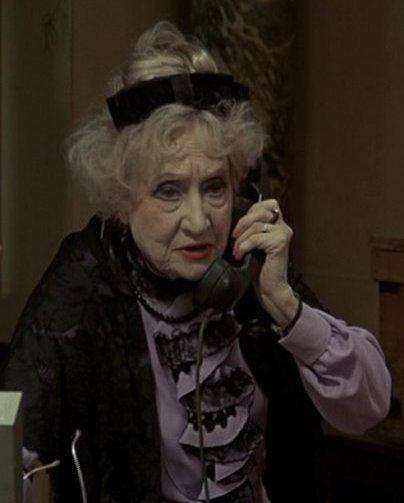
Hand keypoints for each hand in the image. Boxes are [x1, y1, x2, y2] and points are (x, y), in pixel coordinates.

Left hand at [232, 199, 298, 327]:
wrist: (270, 289)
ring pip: (255, 226)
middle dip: (242, 224)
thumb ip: (251, 229)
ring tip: (237, 252)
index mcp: (278, 225)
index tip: (240, 228)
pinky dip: (244, 246)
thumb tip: (237, 220)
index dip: (250, 212)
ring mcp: (283, 234)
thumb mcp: (253, 244)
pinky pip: (256, 238)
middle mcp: (283, 227)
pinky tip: (241, 256)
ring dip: (241, 239)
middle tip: (235, 239)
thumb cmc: (259, 268)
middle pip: (259, 211)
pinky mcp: (280, 243)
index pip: (266, 204)